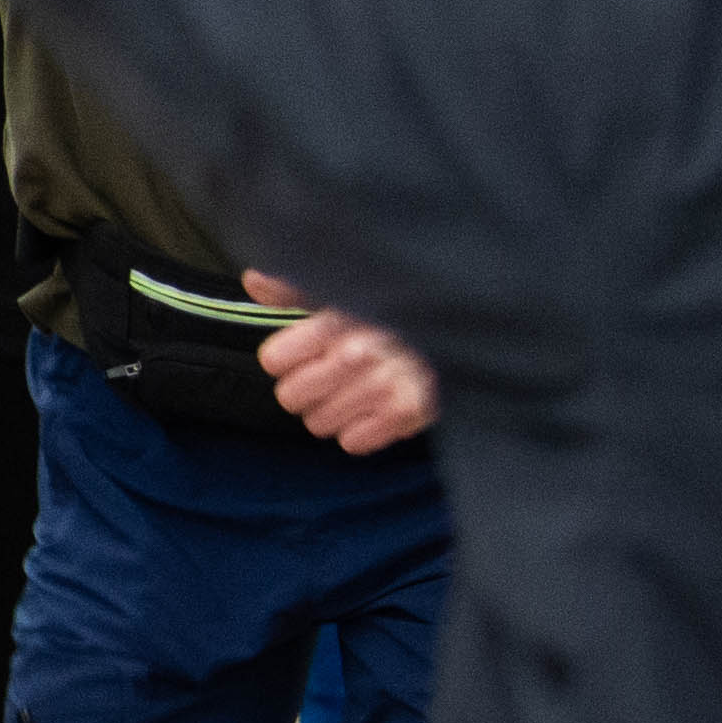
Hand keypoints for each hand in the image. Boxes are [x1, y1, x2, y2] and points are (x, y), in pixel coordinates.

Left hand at [242, 271, 437, 453]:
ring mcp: (384, 386)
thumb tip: (255, 280)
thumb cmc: (397, 304)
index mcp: (337, 320)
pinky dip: (359, 431)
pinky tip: (370, 410)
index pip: (275, 359)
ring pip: (318, 423)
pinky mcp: (410, 413)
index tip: (296, 355)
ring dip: (329, 412)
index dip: (282, 358)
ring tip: (350, 392)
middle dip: (301, 389)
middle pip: (290, 396)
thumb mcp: (347, 286)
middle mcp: (357, 353)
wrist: (466, 323)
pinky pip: (354, 442)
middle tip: (323, 378)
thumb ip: (296, 286)